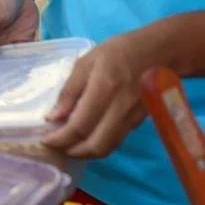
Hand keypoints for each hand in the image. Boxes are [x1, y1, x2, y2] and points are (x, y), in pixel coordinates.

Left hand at [43, 27, 162, 158]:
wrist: (158, 52)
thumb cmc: (118, 51)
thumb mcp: (86, 62)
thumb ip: (69, 91)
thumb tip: (53, 117)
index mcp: (104, 88)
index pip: (79, 126)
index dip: (60, 139)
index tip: (46, 140)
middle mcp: (120, 108)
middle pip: (95, 145)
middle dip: (72, 152)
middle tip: (57, 146)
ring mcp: (132, 117)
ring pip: (108, 148)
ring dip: (86, 153)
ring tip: (69, 145)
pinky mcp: (139, 122)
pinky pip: (116, 141)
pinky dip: (99, 144)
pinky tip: (88, 137)